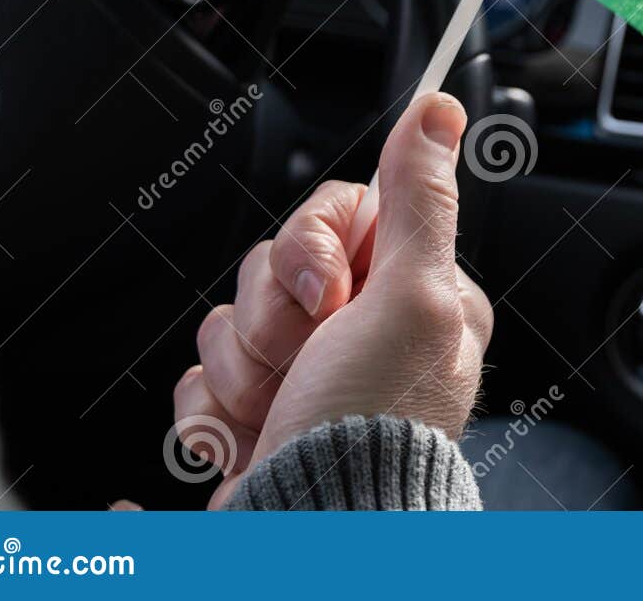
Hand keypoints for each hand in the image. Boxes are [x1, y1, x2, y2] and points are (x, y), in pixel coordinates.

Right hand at [172, 93, 493, 506]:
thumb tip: (439, 110)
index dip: (312, 248)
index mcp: (415, 293)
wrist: (308, 531)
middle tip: (309, 361)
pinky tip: (251, 438)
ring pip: (233, 315)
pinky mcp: (256, 410)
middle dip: (275, 318)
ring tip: (282, 410)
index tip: (327, 293)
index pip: (340, 211)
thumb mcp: (413, 298)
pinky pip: (203, 374)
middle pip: (276, 261)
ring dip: (244, 369)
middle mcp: (365, 328)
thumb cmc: (371, 426)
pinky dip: (215, 411)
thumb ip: (420, 199)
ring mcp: (307, 371)